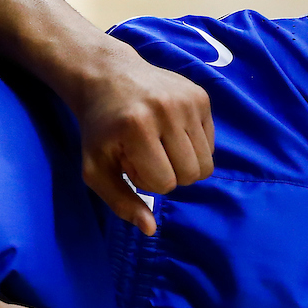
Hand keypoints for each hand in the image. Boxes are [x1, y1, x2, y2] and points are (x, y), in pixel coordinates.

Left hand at [73, 48, 214, 235]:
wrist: (108, 77)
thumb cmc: (100, 129)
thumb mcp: (95, 167)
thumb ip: (119, 201)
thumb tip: (150, 229)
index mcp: (137, 128)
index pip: (164, 184)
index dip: (147, 182)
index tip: (130, 164)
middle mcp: (167, 110)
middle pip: (191, 175)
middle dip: (169, 175)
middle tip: (146, 156)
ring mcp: (188, 100)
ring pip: (206, 162)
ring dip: (183, 163)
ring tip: (158, 146)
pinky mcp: (202, 96)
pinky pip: (212, 143)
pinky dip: (193, 146)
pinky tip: (170, 132)